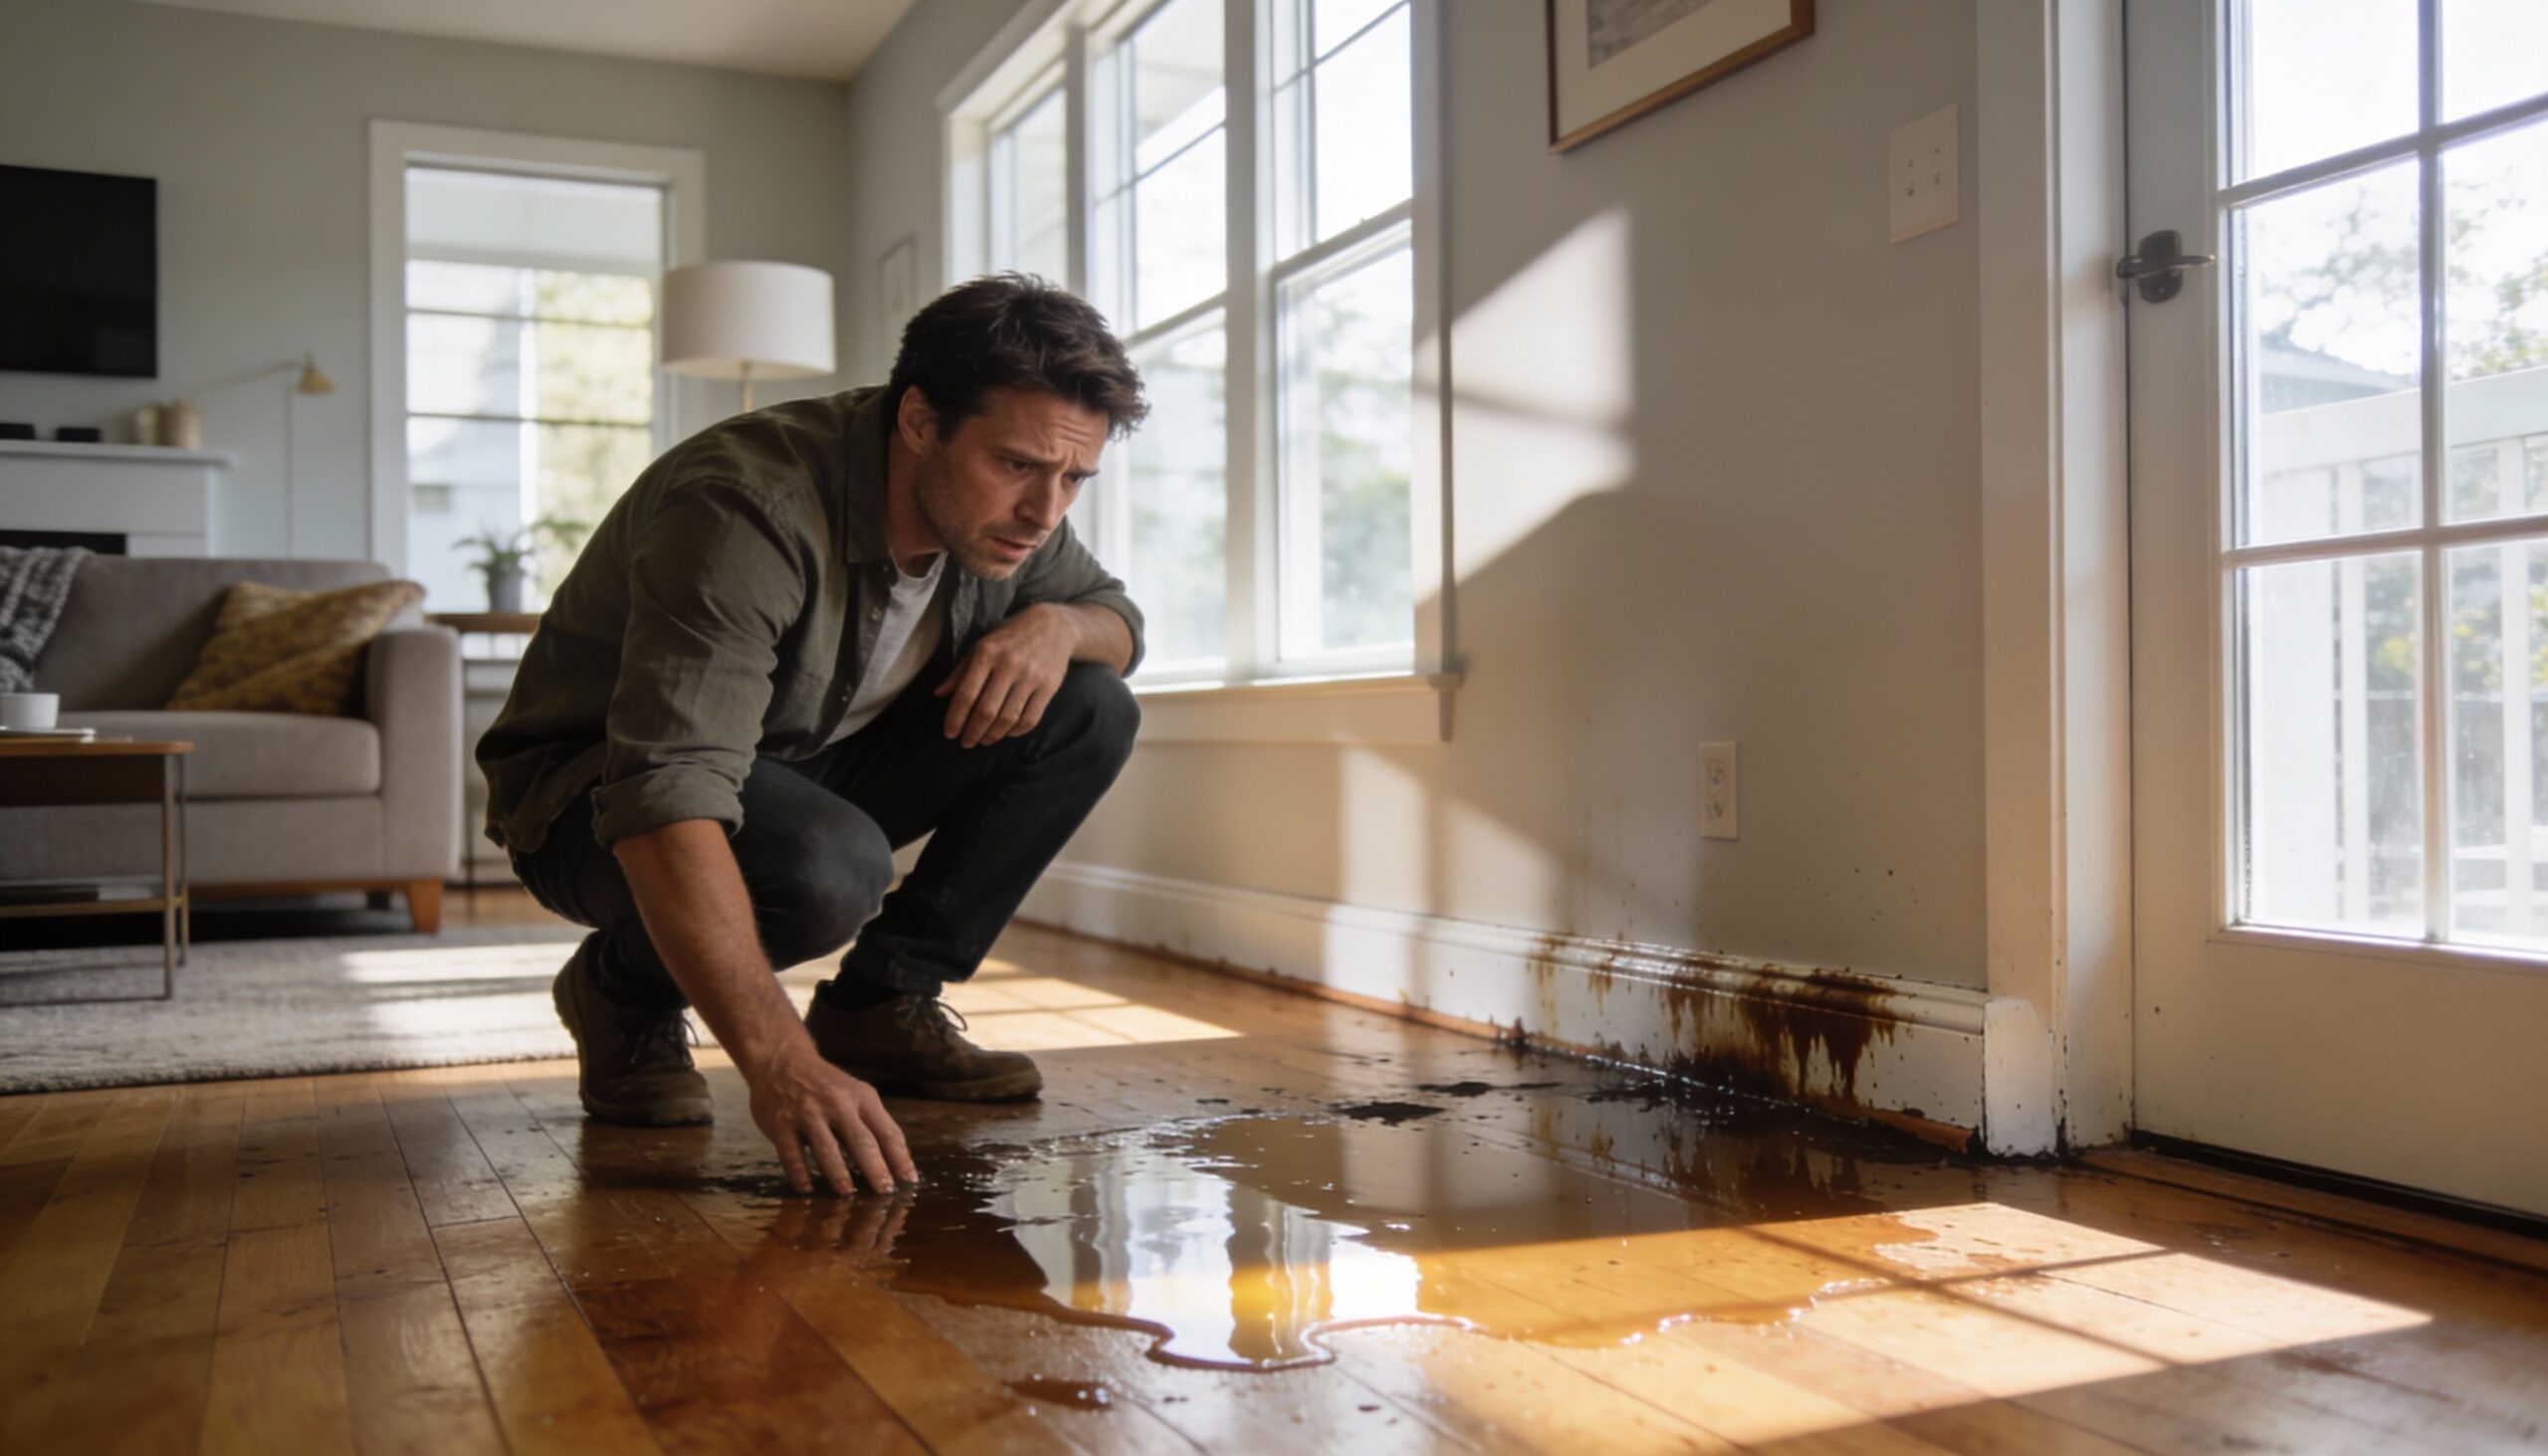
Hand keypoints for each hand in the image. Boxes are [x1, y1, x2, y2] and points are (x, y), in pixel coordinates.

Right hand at [745, 1040, 918, 1195]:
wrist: (781, 1061)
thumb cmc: (825, 1085)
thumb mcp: (854, 1094)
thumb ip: (871, 1123)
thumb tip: (894, 1164)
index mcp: (862, 1097)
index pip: (888, 1132)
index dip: (900, 1159)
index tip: (910, 1182)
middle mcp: (837, 1103)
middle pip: (862, 1141)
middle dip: (876, 1170)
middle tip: (886, 1194)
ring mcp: (807, 1113)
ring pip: (826, 1148)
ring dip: (839, 1174)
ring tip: (848, 1194)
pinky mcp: (780, 1123)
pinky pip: (791, 1153)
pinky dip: (799, 1173)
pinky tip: (807, 1189)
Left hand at [934, 605, 1073, 746]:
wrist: (1051, 625)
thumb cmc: (1009, 638)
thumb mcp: (981, 646)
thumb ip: (960, 671)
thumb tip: (939, 693)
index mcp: (986, 654)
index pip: (966, 694)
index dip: (955, 718)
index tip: (950, 733)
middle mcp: (1009, 665)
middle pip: (986, 711)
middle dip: (973, 732)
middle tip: (966, 742)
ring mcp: (1031, 676)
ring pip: (1008, 718)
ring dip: (993, 735)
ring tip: (984, 740)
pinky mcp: (1049, 686)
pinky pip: (1031, 718)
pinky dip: (1016, 732)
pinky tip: (1007, 733)